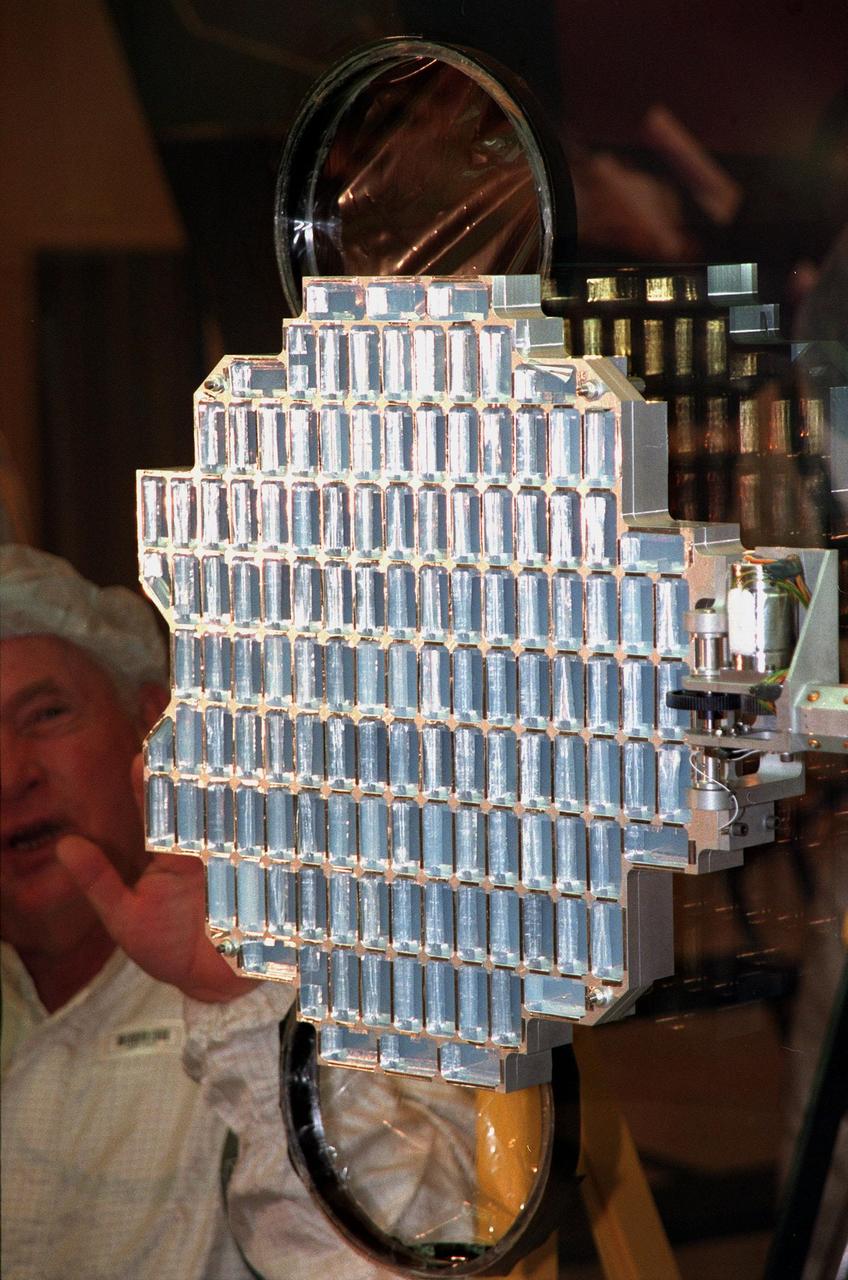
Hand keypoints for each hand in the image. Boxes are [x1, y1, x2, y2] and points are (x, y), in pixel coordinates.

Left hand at [56, 755, 251, 1002]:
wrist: (216, 986)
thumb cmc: (168, 952)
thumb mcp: (126, 920)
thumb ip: (99, 882)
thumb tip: (65, 844)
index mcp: (173, 852)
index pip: (160, 806)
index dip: (151, 779)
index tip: (143, 753)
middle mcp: (206, 845)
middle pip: (202, 795)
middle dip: (198, 763)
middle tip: (192, 729)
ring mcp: (237, 855)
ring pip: (234, 808)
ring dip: (234, 779)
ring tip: (231, 748)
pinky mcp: (264, 869)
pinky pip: (265, 839)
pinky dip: (266, 816)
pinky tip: (266, 790)